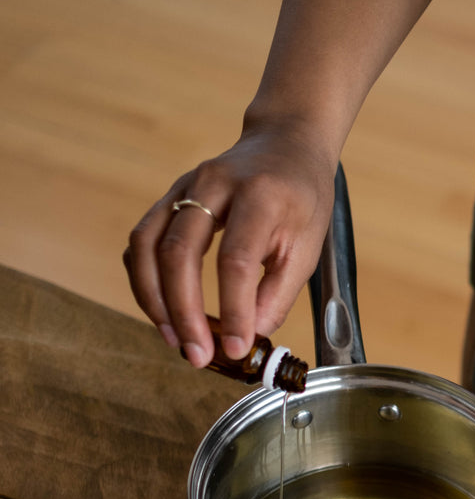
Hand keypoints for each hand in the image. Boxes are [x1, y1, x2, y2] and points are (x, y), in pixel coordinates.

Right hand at [123, 123, 335, 366]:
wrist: (284, 144)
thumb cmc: (301, 198)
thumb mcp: (308, 245)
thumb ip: (279, 292)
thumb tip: (248, 336)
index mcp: (261, 196)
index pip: (236, 260)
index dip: (232, 309)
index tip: (235, 348)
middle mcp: (214, 185)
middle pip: (180, 252)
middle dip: (184, 312)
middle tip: (196, 354)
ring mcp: (184, 186)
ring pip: (148, 245)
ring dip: (154, 299)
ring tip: (174, 340)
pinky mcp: (168, 196)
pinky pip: (142, 240)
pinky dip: (144, 279)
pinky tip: (161, 310)